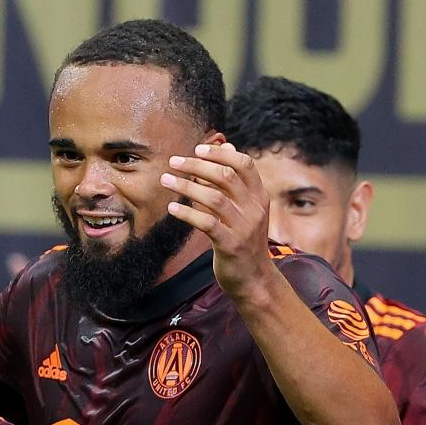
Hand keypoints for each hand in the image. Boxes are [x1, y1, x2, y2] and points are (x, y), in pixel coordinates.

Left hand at [160, 142, 273, 300]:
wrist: (254, 278)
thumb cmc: (244, 240)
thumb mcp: (246, 209)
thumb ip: (235, 181)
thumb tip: (227, 146)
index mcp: (259, 196)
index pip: (244, 164)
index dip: (220, 153)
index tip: (198, 149)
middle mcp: (255, 209)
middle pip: (226, 177)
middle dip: (197, 166)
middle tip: (174, 162)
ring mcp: (244, 227)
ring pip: (214, 198)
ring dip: (186, 186)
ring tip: (166, 180)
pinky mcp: (230, 245)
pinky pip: (206, 224)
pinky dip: (188, 213)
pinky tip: (172, 208)